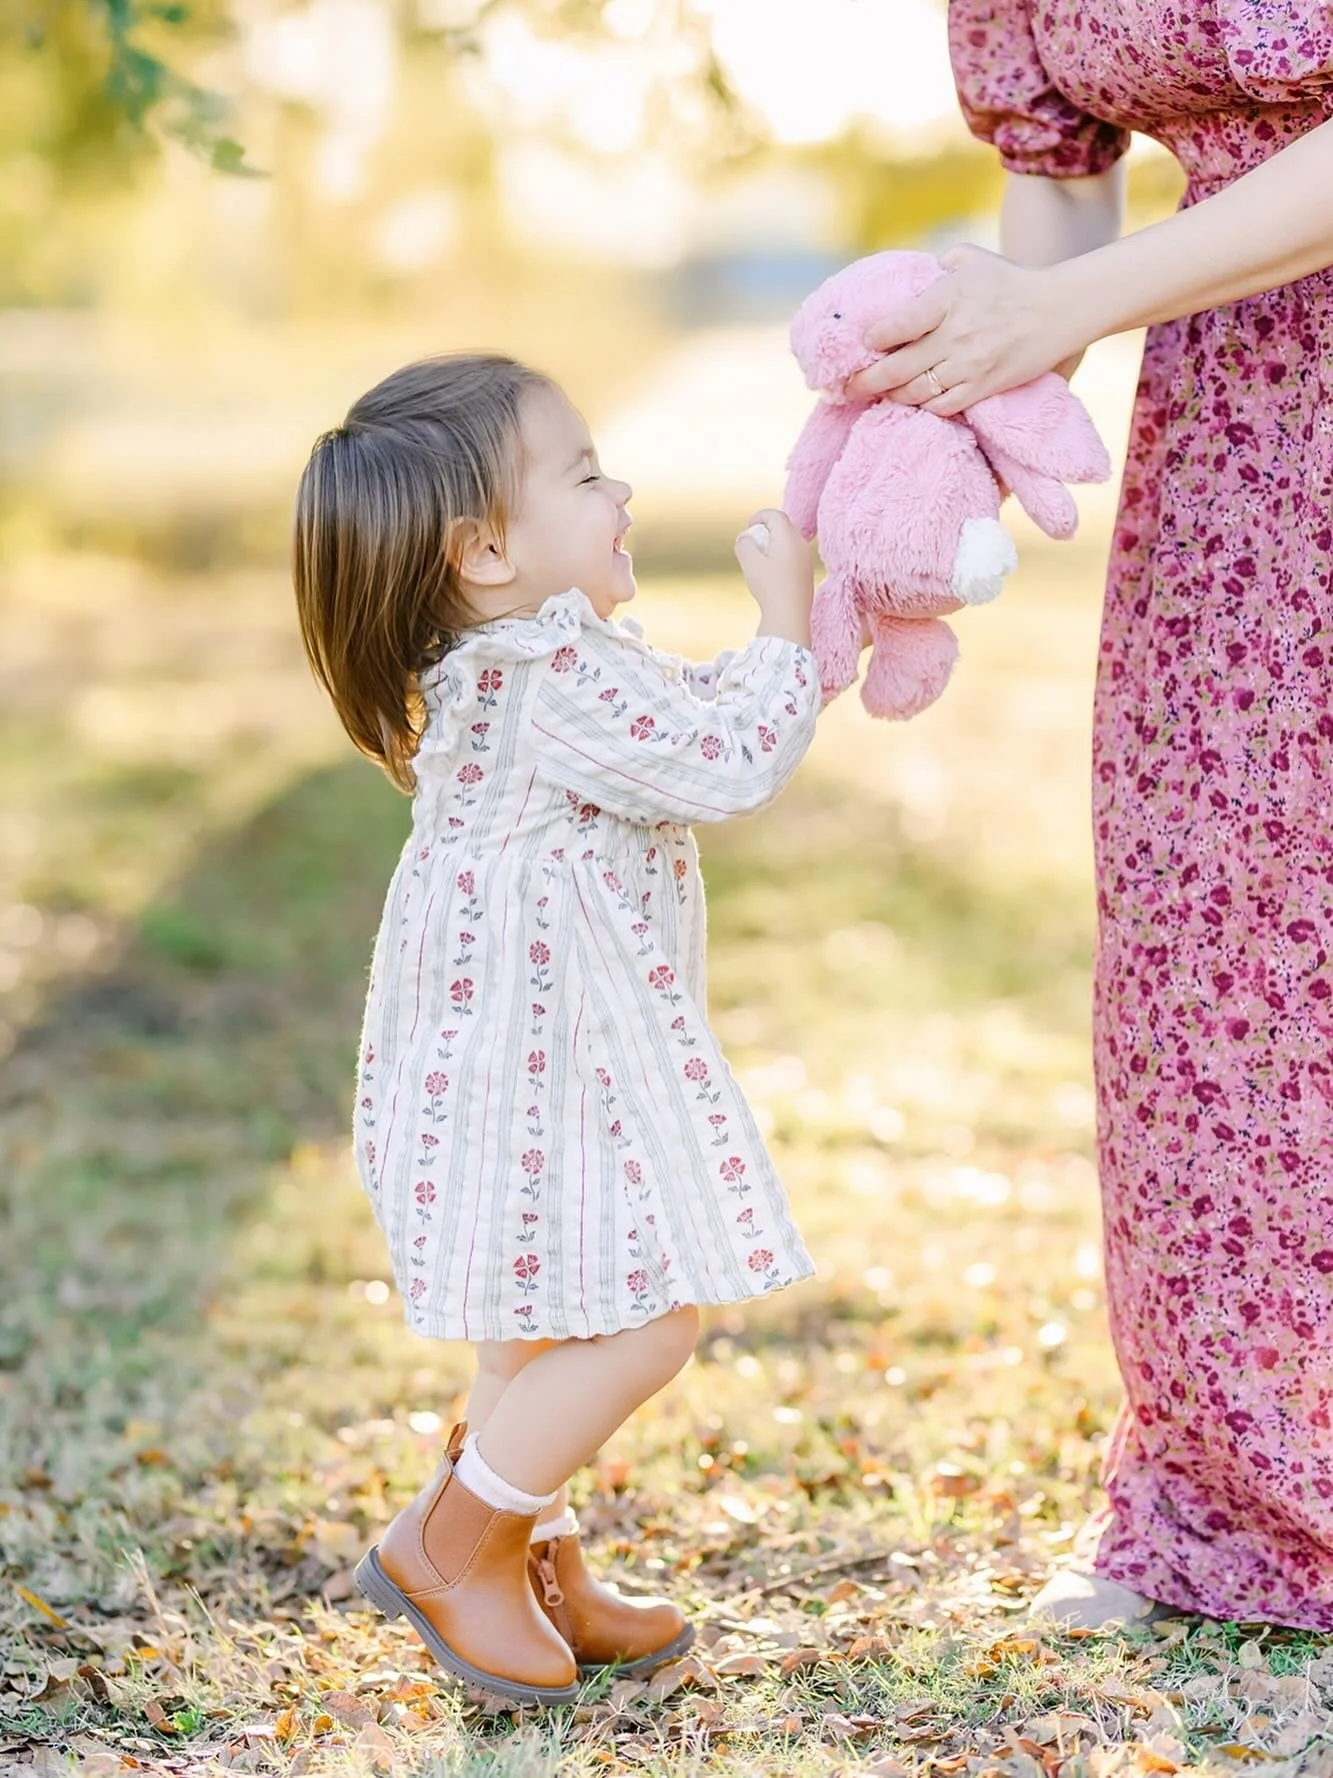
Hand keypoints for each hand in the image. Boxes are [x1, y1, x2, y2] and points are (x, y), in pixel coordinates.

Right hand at [734, 508, 812, 647]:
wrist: (789, 616)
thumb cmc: (769, 587)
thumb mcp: (749, 562)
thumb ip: (744, 544)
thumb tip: (744, 538)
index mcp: (788, 537)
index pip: (776, 515)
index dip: (760, 515)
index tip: (749, 525)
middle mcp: (801, 544)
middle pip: (785, 526)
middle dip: (767, 529)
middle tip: (753, 540)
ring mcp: (807, 559)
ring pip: (790, 542)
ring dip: (774, 543)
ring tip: (760, 557)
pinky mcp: (807, 573)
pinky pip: (794, 556)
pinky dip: (781, 555)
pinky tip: (771, 572)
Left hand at [844, 244, 1087, 416]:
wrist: (1059, 310)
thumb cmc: (1011, 282)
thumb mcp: (971, 259)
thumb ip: (937, 265)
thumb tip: (908, 277)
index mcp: (947, 299)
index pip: (895, 327)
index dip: (872, 340)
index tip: (862, 344)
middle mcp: (955, 335)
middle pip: (896, 369)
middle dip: (864, 382)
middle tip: (844, 388)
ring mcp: (969, 366)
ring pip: (915, 393)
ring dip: (890, 396)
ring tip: (877, 394)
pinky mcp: (983, 388)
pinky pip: (941, 407)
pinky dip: (922, 408)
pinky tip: (912, 403)